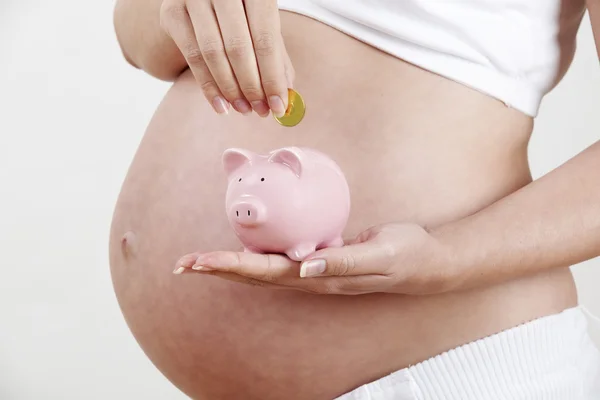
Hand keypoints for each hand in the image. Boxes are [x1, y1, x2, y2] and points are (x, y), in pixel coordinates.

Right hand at [160, 0, 293, 116]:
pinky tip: (221, 105)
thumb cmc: (241, 14)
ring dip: (230, 89)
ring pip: (213, 53)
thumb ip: (276, 57)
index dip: (273, 77)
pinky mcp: (172, 12)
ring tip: (243, 109)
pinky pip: (192, 56)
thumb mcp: (263, 27)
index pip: (266, 39)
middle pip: (238, 48)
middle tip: (260, 111)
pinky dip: (208, 86)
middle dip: (251, 87)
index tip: (278, 106)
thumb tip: (287, 97)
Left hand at [173, 223, 454, 294]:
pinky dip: (257, 254)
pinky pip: (282, 258)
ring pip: (264, 269)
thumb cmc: (404, 256)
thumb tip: (305, 267)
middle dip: (219, 268)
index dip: (230, 266)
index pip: (265, 272)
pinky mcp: (322, 260)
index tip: (198, 261)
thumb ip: (342, 262)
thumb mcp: (377, 255)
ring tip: (202, 259)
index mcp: (318, 277)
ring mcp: (314, 271)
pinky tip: (247, 246)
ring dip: (232, 264)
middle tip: (183, 263)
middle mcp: (310, 278)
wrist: (426, 263)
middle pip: (255, 274)